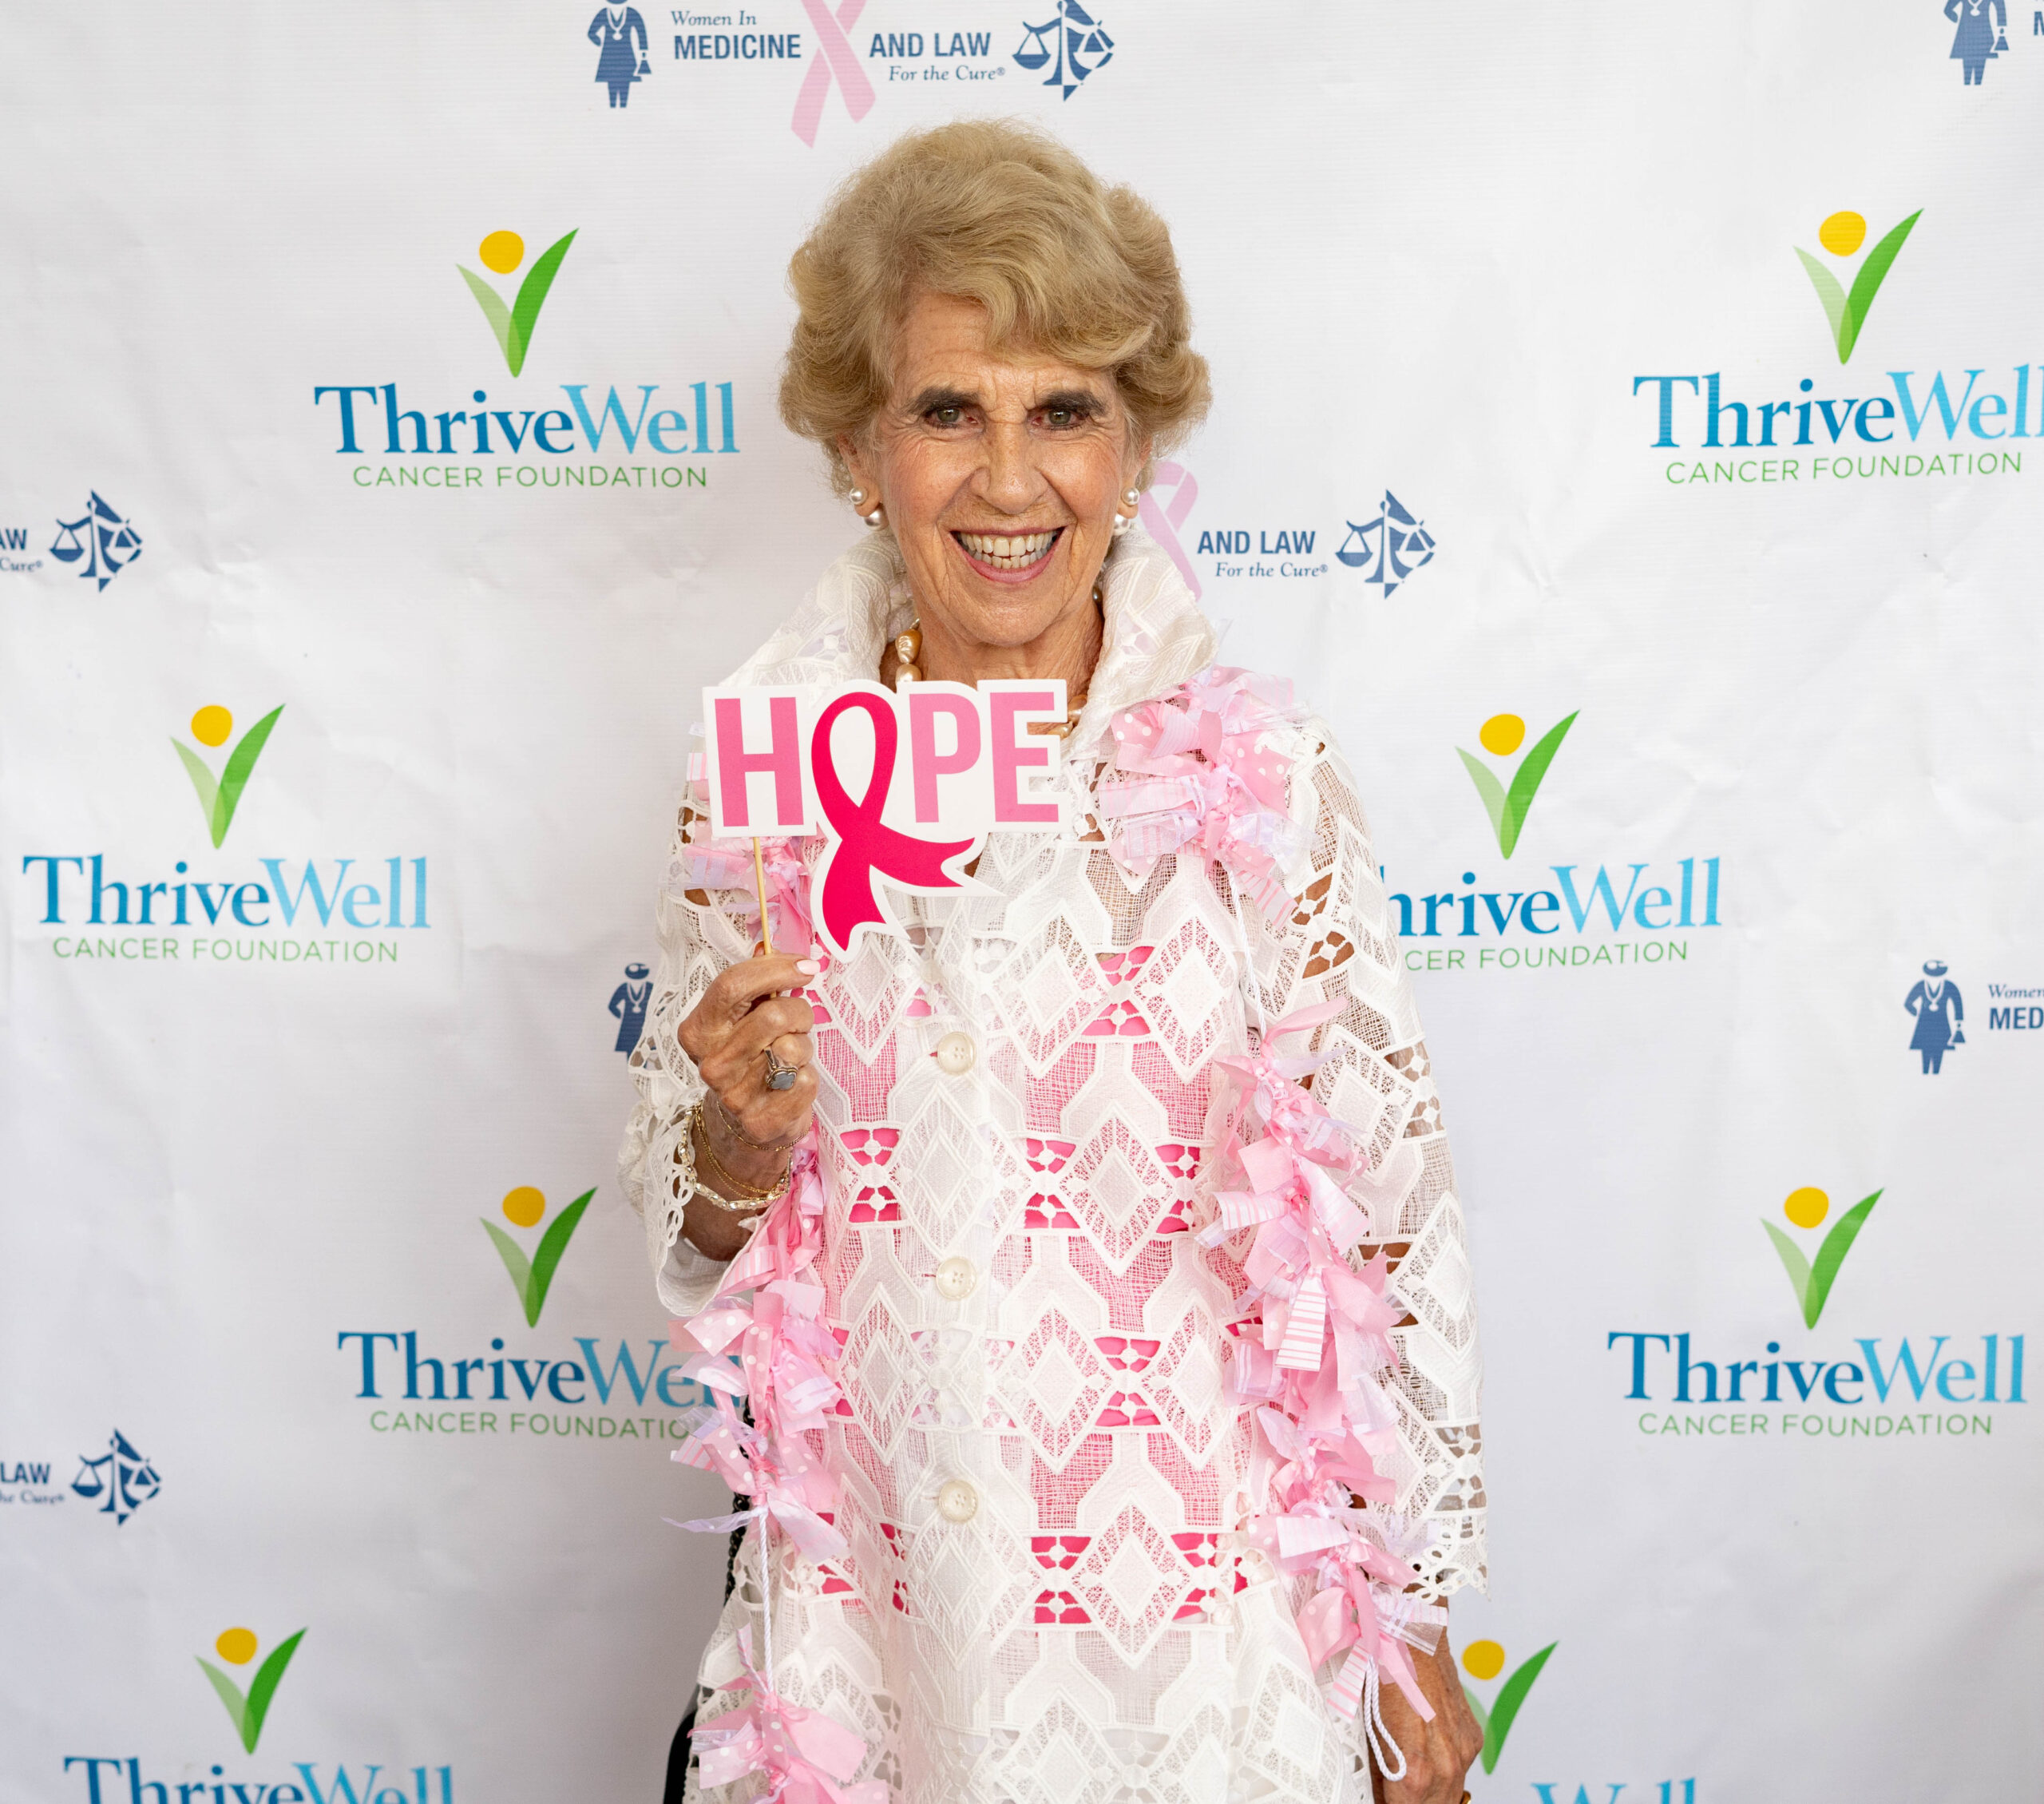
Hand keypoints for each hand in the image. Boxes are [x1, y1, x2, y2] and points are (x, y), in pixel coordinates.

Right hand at [674, 952, 819, 1257]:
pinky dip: (809, 1077)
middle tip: (800, 1020)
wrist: (745, 1127)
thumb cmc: (750, 1058)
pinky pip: (806, 1080)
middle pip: (772, 1014)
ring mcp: (733, 1096)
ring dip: (805, 1045)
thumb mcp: (743, 1018)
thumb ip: (755, 984)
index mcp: (698, 1030)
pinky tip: (793, 1084)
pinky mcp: (761, 1121)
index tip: (807, 967)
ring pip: (794, 1047)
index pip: (732, 985)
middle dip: (799, 1010)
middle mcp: (710, 1063)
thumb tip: (769, 944)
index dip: (776, 969)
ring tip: (791, 1057)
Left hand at [1370, 1620, 1482, 1803]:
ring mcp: (1463, 1753)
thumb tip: (1380, 1794)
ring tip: (1407, 1782)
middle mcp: (1446, 1768)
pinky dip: (1445, 1770)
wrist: (1412, 1634)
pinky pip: (1461, 1768)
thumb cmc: (1383, 1675)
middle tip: (1393, 1794)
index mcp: (1416, 1773)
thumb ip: (1380, 1771)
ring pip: (1452, 1794)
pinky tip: (1426, 1754)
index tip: (1383, 1800)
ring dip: (1431, 1795)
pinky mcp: (1472, 1737)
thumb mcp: (1370, 1730)